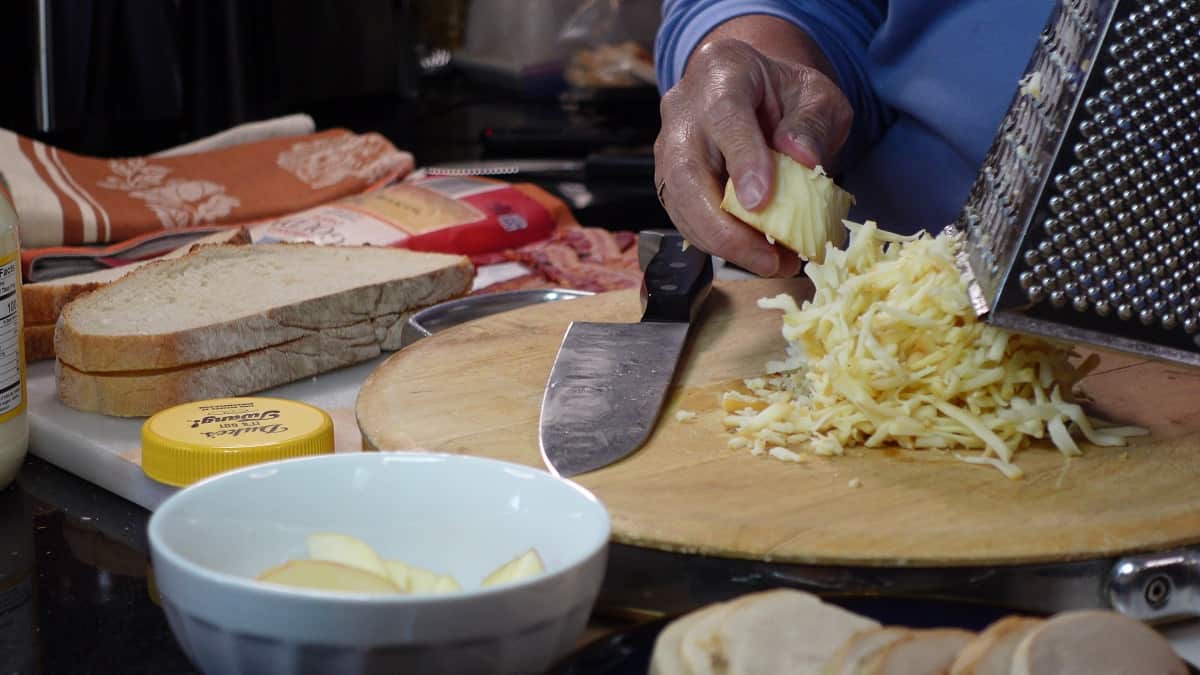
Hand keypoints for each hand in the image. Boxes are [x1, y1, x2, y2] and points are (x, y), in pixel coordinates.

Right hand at [654, 37, 852, 276]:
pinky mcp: (670, 180)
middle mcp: (683, 109)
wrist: (754, 91)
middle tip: (768, 258)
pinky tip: (756, 255)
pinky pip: (685, 218)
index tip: (761, 203)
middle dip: (723, 226)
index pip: (725, 116)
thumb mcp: (816, 96)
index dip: (741, 161)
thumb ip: (812, 123)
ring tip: (772, 263)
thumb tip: (802, 159)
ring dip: (722, 243)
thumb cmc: (785, 94)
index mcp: (721, 71)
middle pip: (687, 171)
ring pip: (679, 202)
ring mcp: (669, 146)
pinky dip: (718, 244)